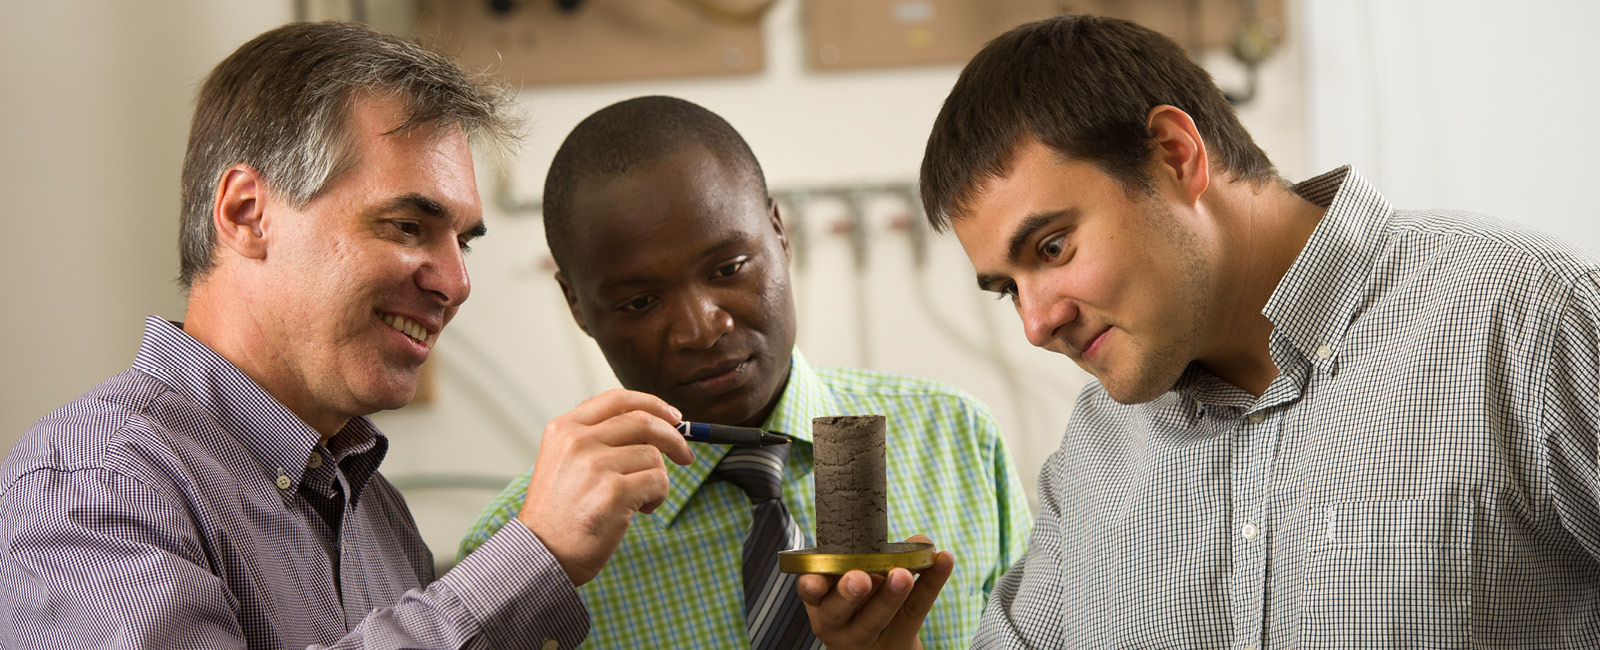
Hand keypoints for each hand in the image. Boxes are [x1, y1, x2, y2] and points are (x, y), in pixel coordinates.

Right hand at [517, 389, 694, 584]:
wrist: (542, 554)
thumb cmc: (560, 514)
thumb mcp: (564, 462)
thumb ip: (597, 439)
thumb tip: (653, 426)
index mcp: (564, 429)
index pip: (618, 399)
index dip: (653, 404)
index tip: (674, 417)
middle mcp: (578, 441)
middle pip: (643, 422)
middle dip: (673, 437)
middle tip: (685, 455)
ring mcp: (595, 465)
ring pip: (654, 456)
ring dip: (659, 478)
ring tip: (642, 499)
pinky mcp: (613, 492)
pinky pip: (658, 482)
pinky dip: (659, 496)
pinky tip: (642, 510)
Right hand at [796, 535, 954, 649]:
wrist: (876, 646)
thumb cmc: (857, 602)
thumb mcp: (846, 584)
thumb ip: (865, 556)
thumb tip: (917, 540)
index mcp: (820, 601)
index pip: (812, 594)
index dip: (812, 586)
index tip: (815, 580)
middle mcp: (837, 623)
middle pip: (840, 611)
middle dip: (849, 594)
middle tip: (862, 578)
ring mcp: (867, 636)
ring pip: (876, 618)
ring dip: (890, 596)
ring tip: (903, 575)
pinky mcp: (899, 639)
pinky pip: (916, 609)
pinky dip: (932, 582)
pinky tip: (944, 560)